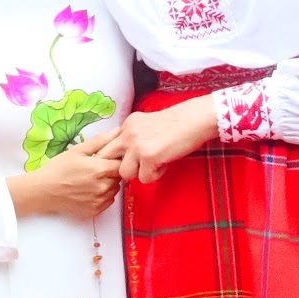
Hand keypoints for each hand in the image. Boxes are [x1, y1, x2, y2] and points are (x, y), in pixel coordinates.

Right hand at [8, 131, 121, 219]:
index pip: (121, 164)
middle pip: (119, 177)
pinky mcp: (95, 210)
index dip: (116, 160)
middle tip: (95, 169)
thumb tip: (118, 131)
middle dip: (111, 172)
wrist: (43, 191)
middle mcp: (103, 186)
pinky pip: (108, 201)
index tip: (106, 159)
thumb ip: (100, 141)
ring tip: (92, 180)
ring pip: (114, 189)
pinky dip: (103, 195)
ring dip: (108, 184)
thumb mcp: (78, 150)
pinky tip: (89, 190)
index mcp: (100, 169)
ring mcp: (100, 200)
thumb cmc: (59, 168)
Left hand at [100, 96, 218, 183]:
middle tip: (134, 168)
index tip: (123, 161)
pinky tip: (164, 164)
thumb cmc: (176, 123)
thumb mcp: (147, 123)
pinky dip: (155, 175)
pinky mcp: (148, 157)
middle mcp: (127, 134)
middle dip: (117, 167)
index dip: (112, 157)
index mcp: (127, 125)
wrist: (193, 119)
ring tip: (153, 165)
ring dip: (138, 173)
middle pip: (106, 158)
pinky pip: (143, 178)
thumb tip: (125, 153)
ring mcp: (137, 146)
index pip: (105, 144)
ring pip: (123, 173)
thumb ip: (133, 135)